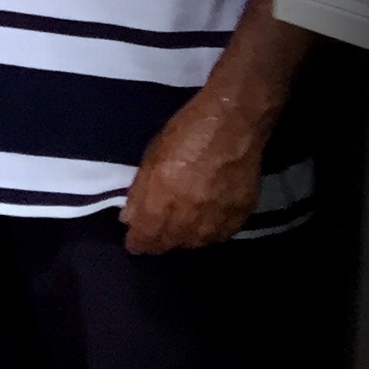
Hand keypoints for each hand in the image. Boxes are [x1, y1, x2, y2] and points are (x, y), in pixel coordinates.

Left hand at [120, 87, 267, 253]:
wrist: (233, 124)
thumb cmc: (185, 132)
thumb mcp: (151, 157)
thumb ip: (139, 192)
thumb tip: (128, 219)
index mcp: (161, 198)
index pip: (146, 236)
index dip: (139, 243)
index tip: (135, 244)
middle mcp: (188, 214)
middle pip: (171, 242)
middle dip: (160, 242)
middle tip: (156, 238)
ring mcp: (216, 216)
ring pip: (197, 242)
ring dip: (185, 240)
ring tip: (179, 233)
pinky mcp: (240, 214)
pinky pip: (222, 235)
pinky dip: (211, 235)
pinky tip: (206, 228)